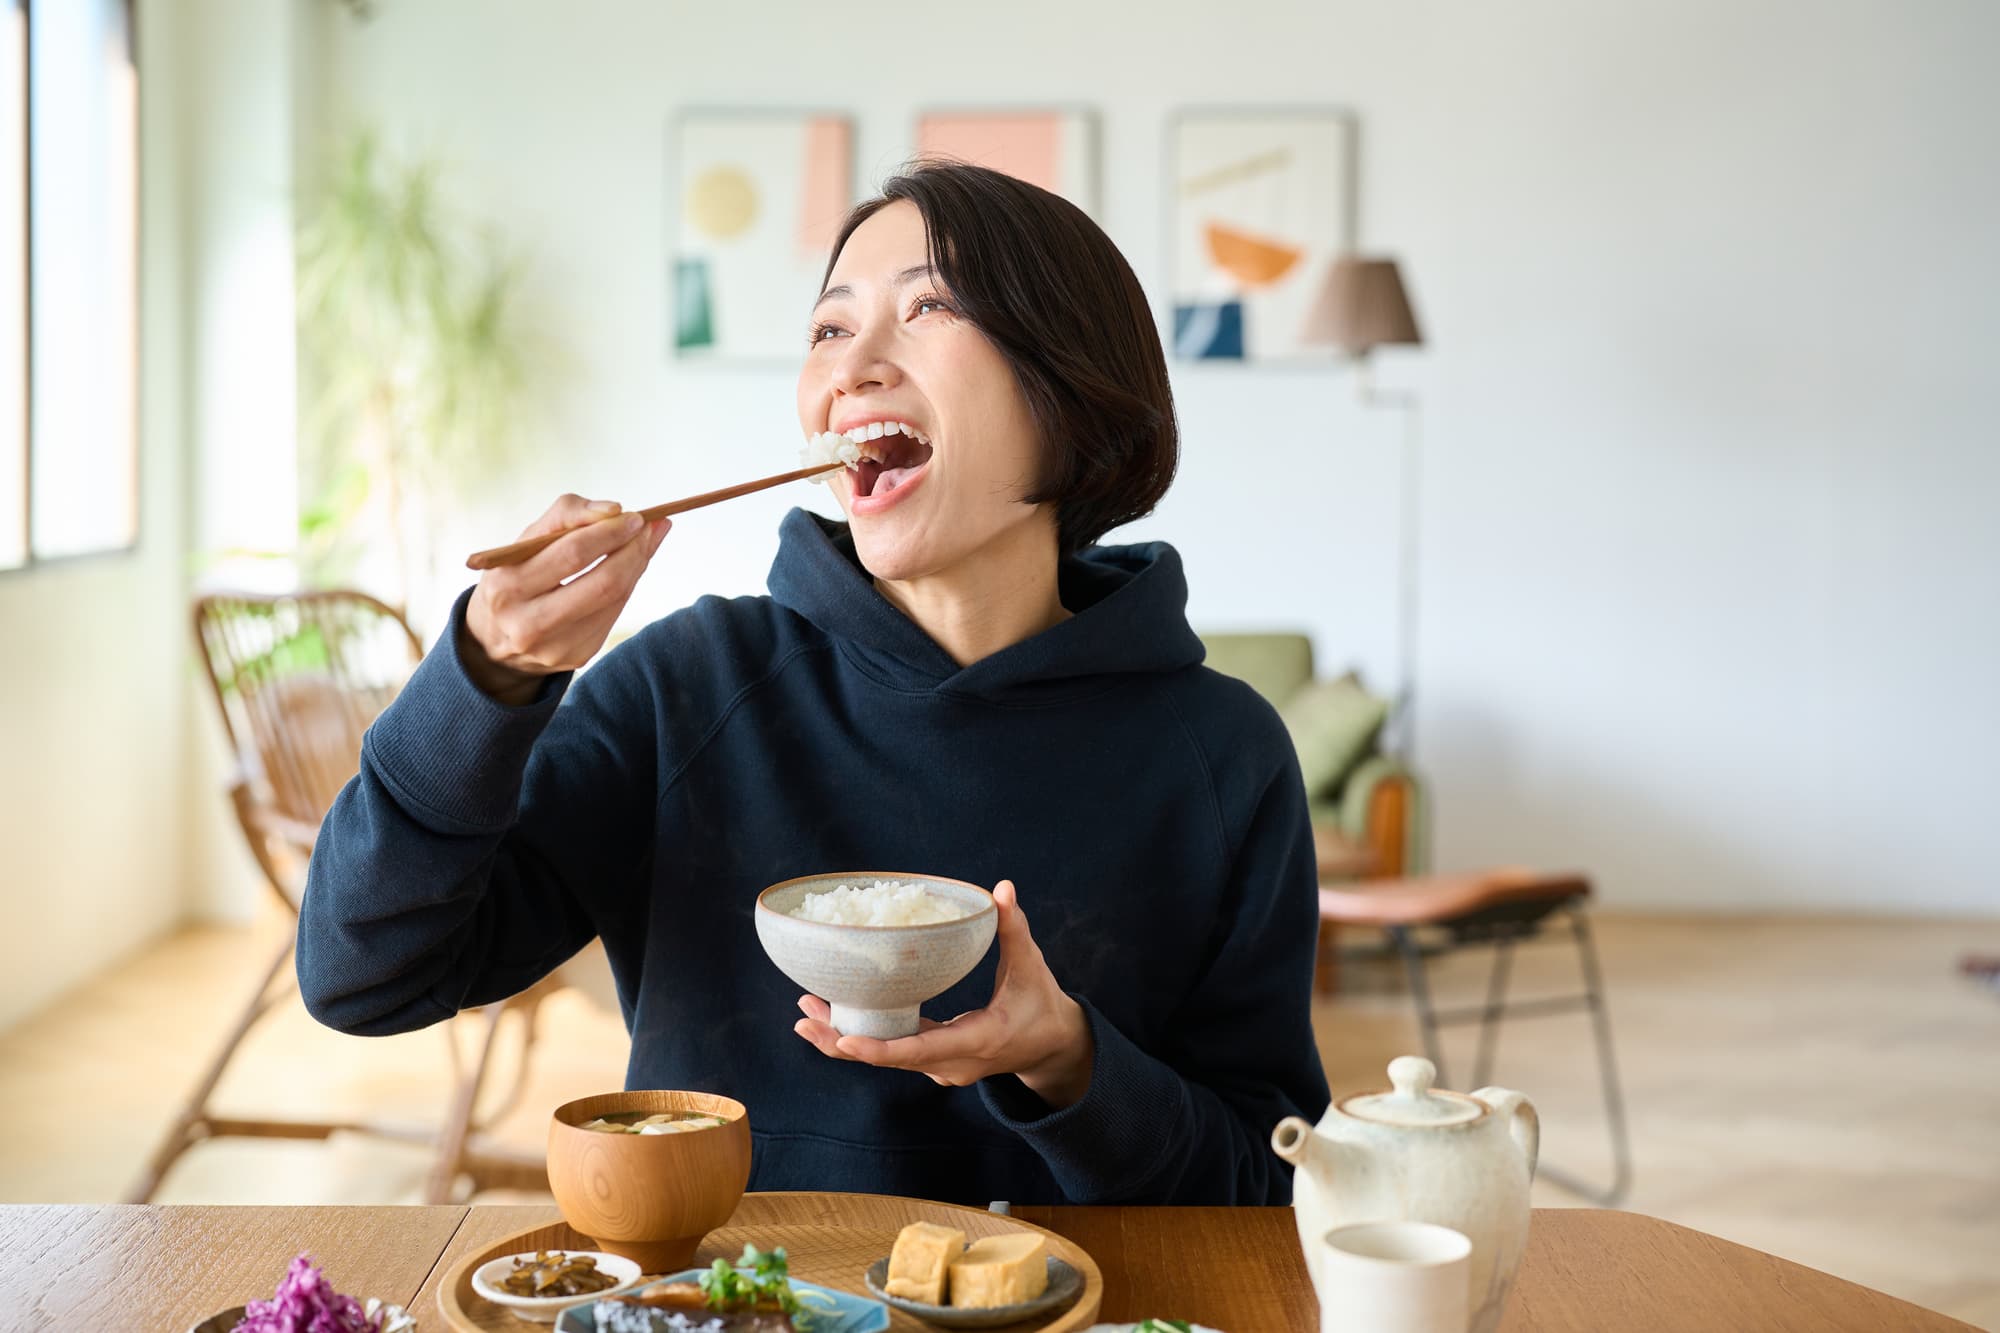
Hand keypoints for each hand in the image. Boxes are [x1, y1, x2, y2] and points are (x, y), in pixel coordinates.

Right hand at [462, 494, 670, 704]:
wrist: (495, 640)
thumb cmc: (515, 576)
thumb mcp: (522, 543)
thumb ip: (564, 516)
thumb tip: (617, 510)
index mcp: (507, 587)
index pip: (572, 554)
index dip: (609, 532)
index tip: (634, 516)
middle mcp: (528, 623)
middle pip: (603, 582)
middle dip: (633, 550)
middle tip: (648, 527)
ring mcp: (555, 647)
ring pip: (615, 599)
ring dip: (637, 565)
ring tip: (645, 542)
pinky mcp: (577, 656)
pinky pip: (614, 615)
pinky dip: (626, 587)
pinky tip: (629, 569)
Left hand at [792, 880, 1095, 1108]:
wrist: (1053, 1047)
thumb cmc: (1042, 1004)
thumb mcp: (1031, 966)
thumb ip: (1014, 928)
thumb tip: (1002, 888)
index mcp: (976, 1040)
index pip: (921, 1050)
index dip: (881, 1048)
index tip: (846, 1040)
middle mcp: (952, 1062)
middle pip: (889, 1059)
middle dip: (844, 1042)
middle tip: (803, 1019)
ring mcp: (941, 1066)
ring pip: (886, 1058)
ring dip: (845, 1040)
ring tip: (804, 1015)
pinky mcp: (934, 1061)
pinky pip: (892, 1053)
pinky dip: (864, 1038)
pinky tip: (833, 1018)